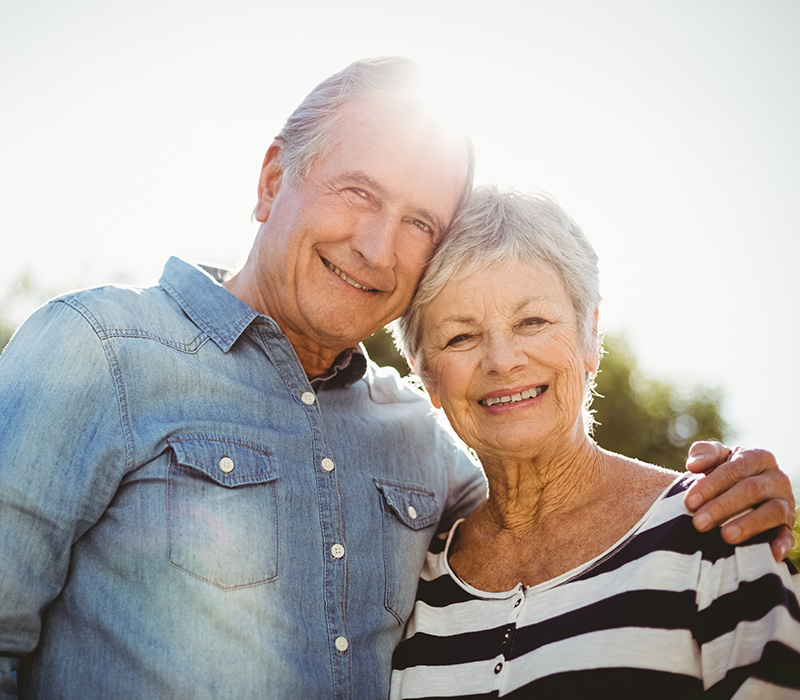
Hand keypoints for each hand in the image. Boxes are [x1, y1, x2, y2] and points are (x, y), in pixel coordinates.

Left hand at [683, 441, 795, 561]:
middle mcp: (776, 478)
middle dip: (722, 507)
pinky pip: (788, 534)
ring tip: (725, 536)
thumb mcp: (715, 458)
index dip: (711, 485)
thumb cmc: (723, 473)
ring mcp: (786, 502)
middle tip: (699, 523)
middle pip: (751, 490)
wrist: (737, 491)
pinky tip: (770, 552)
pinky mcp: (788, 525)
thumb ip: (704, 453)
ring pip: (772, 512)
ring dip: (748, 525)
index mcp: (758, 457)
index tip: (689, 502)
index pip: (734, 469)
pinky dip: (781, 543)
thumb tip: (694, 464)